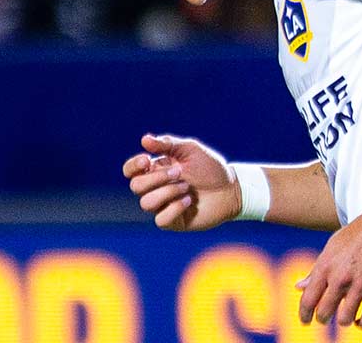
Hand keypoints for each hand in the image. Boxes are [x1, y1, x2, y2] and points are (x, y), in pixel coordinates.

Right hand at [122, 134, 242, 230]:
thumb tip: (144, 139)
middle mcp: (155, 188)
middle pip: (136, 186)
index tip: (147, 160)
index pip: (130, 170)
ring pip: (146, 203)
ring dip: (168, 192)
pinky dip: (174, 209)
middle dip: (157, 178)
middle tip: (180, 172)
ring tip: (187, 187)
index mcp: (156, 169)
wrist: (231, 188)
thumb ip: (168, 144)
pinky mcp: (172, 221)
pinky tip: (189, 201)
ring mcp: (163, 206)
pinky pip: (160, 220)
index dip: (133, 166)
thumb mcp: (191, 150)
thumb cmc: (210, 167)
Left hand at [297, 206, 361, 328]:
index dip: (304, 314)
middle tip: (327, 318)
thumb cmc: (361, 230)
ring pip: (345, 319)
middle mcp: (341, 277)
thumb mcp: (333, 245)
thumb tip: (298, 286)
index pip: (308, 299)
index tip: (306, 320)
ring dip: (345, 321)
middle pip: (324, 313)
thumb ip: (316, 269)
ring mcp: (361, 284)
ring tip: (348, 316)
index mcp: (326, 265)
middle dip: (324, 318)